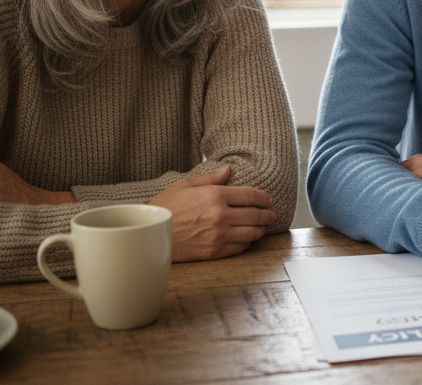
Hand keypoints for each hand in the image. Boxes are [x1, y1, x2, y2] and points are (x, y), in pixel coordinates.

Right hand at [147, 165, 276, 261]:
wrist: (150, 234)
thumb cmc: (166, 207)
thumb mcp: (185, 185)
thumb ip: (210, 178)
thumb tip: (228, 170)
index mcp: (215, 195)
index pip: (251, 195)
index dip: (263, 197)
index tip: (268, 199)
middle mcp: (220, 215)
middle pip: (255, 215)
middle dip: (267, 214)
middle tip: (271, 214)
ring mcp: (219, 235)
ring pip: (252, 233)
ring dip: (261, 229)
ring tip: (262, 227)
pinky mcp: (214, 251)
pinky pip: (240, 247)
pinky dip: (247, 242)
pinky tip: (247, 239)